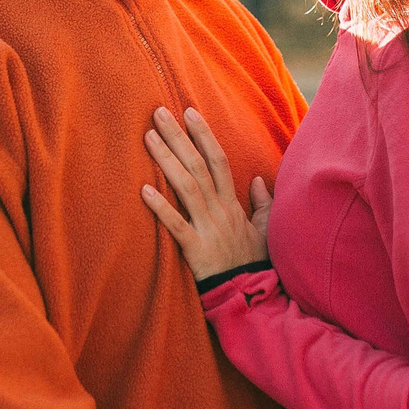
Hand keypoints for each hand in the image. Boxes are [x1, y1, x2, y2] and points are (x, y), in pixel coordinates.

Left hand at [140, 107, 271, 279]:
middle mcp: (219, 210)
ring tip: (148, 136)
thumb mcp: (264, 230)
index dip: (203, 134)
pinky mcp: (196, 250)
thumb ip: (262, 204)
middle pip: (198, 165)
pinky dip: (161, 207)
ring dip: (166, 160)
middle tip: (158, 112)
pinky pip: (177, 225)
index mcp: (232, 203)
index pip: (218, 160)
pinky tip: (144, 190)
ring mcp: (208, 228)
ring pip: (186, 187)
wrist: (250, 296)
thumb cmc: (254, 263)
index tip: (188, 112)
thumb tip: (258, 180)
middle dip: (178, 137)